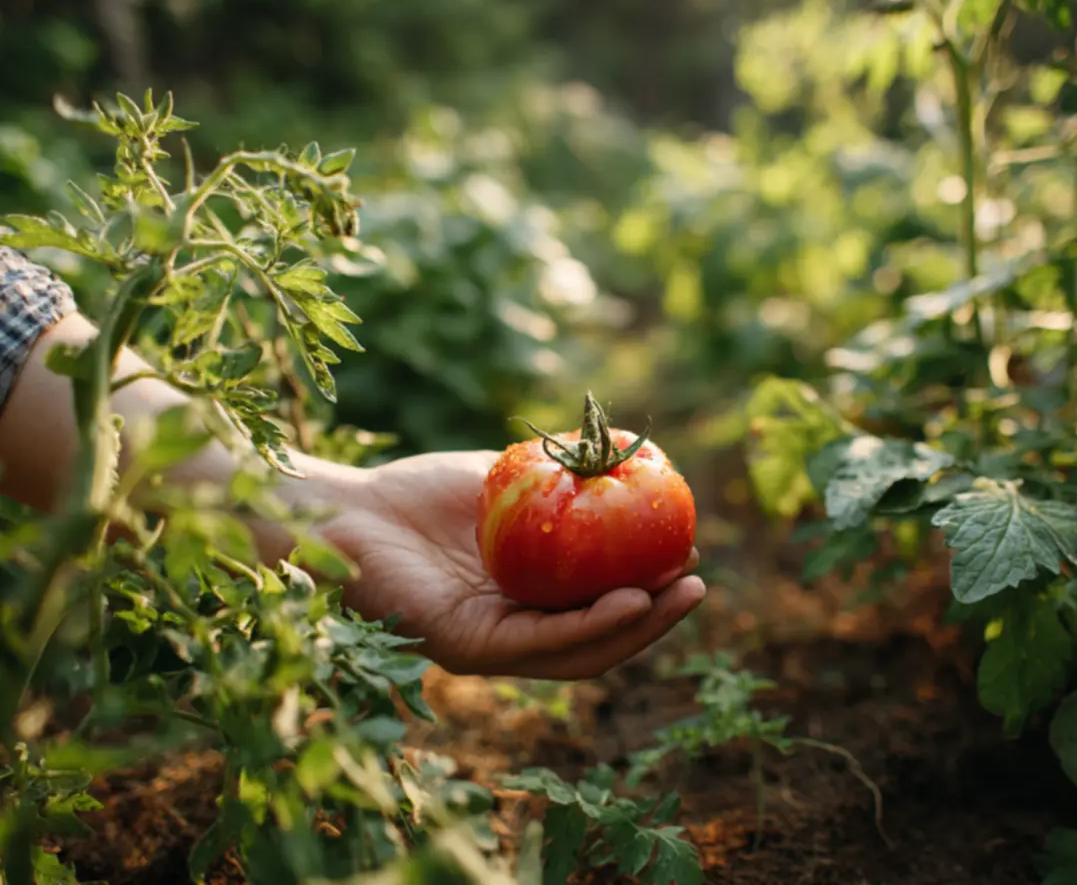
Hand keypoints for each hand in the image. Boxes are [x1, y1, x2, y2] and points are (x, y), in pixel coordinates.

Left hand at [312, 450, 706, 679]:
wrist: (345, 509)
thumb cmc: (418, 494)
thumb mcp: (507, 481)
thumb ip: (561, 481)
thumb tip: (629, 457)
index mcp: (527, 601)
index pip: (600, 606)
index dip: (649, 588)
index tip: (689, 552)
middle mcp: (513, 631)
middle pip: (599, 638)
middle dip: (656, 616)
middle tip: (699, 583)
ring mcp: (490, 645)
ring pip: (576, 651)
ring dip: (636, 628)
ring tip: (679, 595)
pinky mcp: (463, 647)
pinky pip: (536, 643)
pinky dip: (588, 627)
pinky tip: (626, 602)